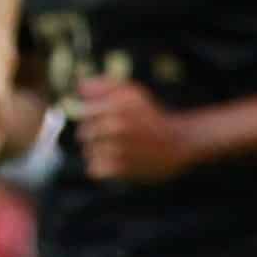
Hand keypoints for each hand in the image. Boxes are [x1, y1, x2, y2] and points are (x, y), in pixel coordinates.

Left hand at [75, 77, 199, 183]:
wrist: (177, 143)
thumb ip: (104, 86)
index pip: (82, 111)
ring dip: (97, 151)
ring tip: (115, 148)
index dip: (88, 115)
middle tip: (110, 134)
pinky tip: (115, 160)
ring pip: (88, 151)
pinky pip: (93, 169)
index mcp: (116, 105)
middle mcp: (115, 126)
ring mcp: (116, 148)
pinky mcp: (119, 169)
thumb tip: (79, 87)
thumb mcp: (132, 93)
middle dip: (93, 133)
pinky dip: (101, 166)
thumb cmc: (151, 116)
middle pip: (83, 133)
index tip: (98, 117)